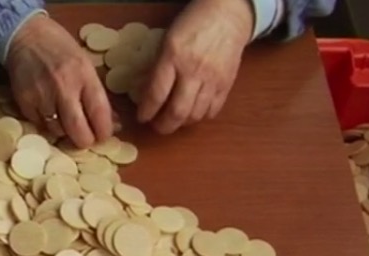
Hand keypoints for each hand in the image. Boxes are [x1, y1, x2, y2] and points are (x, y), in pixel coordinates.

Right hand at [6, 14, 112, 147]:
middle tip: (86, 138)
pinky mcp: (25, 102)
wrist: (26, 36)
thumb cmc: (61, 49)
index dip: (104, 132)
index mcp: (84, 75)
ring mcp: (42, 96)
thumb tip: (114, 123)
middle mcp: (64, 87)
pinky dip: (47, 124)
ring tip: (66, 120)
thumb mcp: (85, 65)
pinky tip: (49, 112)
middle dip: (85, 140)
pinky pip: (40, 125)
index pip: (100, 114)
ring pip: (58, 132)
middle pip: (78, 131)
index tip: (104, 135)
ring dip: (65, 131)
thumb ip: (97, 95)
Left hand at [137, 0, 252, 133]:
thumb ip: (157, 67)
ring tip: (174, 120)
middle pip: (177, 111)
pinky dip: (201, 117)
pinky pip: (213, 110)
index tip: (142, 118)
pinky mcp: (226, 84)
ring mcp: (212, 79)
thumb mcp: (167, 40)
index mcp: (174, 56)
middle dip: (164, 125)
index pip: (157, 94)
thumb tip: (144, 94)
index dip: (147, 111)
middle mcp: (194, 70)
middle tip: (157, 126)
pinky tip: (193, 112)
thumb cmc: (192, 25)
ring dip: (182, 123)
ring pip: (196, 115)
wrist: (227, 15)